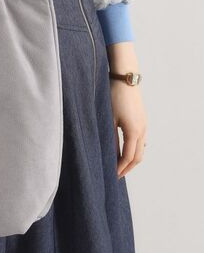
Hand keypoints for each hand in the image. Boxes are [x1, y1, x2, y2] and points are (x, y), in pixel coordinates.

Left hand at [106, 42, 147, 177]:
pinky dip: (134, 149)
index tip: (111, 176)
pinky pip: (141, 140)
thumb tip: (109, 155)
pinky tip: (124, 149)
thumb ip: (110, 138)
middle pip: (138, 157)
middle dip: (127, 168)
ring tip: (119, 165)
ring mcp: (144, 124)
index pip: (129, 158)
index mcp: (134, 131)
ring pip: (141, 149)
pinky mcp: (142, 119)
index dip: (120, 169)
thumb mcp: (108, 118)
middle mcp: (142, 129)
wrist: (125, 76)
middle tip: (116, 175)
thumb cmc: (113, 95)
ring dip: (132, 159)